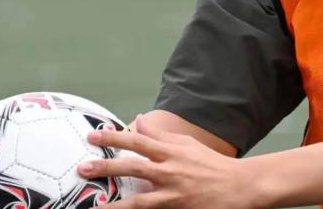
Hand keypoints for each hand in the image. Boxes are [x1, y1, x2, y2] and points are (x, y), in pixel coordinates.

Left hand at [79, 118, 262, 208]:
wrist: (238, 187)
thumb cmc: (210, 164)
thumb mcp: (186, 144)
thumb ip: (160, 135)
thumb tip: (137, 122)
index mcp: (171, 152)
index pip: (138, 141)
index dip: (114, 138)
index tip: (93, 136)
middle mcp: (170, 172)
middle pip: (133, 168)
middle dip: (106, 168)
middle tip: (83, 168)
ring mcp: (173, 195)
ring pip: (138, 201)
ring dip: (114, 205)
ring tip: (93, 208)